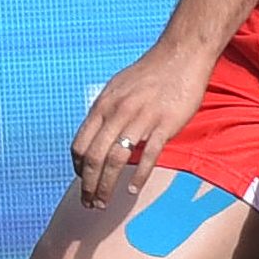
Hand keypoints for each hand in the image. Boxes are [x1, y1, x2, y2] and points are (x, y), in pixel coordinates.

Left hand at [70, 38, 218, 207]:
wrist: (180, 55)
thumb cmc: (149, 74)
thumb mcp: (116, 89)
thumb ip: (106, 113)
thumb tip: (95, 136)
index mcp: (102, 106)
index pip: (79, 145)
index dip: (77, 169)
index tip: (82, 182)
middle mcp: (117, 113)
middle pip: (93, 158)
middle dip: (87, 185)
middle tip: (89, 203)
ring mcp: (140, 119)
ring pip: (115, 161)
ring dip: (106, 186)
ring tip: (104, 202)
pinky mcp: (164, 125)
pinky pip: (147, 156)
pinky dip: (137, 176)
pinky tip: (132, 190)